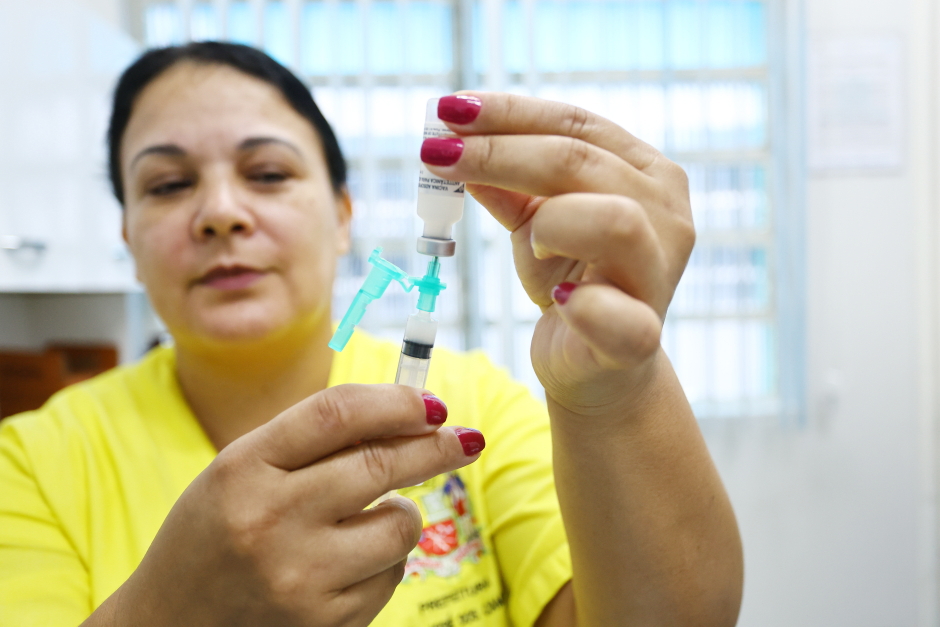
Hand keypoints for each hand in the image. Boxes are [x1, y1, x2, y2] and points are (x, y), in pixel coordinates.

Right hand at [97, 385, 481, 626]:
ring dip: (404, 514)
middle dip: (435, 446)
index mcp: (243, 467)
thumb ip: (311, 441)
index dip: (395, 401)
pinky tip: (348, 563)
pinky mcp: (321, 622)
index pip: (336, 413)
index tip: (431, 403)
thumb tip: (409, 416)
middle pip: (379, 464)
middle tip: (465, 439)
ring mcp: (297, 576)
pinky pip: (390, 576)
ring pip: (398, 526)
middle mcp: (268, 519)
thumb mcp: (241, 470)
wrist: (170, 623)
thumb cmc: (215, 533)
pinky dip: (384, 562)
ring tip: (375, 517)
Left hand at [423, 92, 694, 413]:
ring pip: (615, 220)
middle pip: (581, 161)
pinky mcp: (641, 337)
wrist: (595, 367)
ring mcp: (659, 275)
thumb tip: (451, 139)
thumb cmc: (570, 283)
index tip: (448, 110)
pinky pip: (619, 318)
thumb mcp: (534, 224)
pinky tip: (558, 300)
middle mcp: (666, 214)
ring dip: (552, 221)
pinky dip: (583, 306)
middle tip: (437, 155)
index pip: (577, 124)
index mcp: (646, 175)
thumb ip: (506, 184)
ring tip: (528, 239)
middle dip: (500, 152)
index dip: (509, 113)